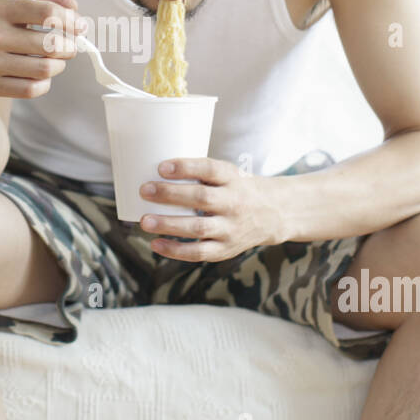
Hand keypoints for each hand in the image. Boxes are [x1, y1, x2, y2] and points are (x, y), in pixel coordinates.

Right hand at [0, 0, 89, 98]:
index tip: (79, 27)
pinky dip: (44, 83)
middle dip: (69, 46)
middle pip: (50, 44)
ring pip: (44, 69)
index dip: (71, 21)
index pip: (47, 14)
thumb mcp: (0, 2)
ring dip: (58, 66)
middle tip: (69, 46)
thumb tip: (74, 6)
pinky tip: (41, 75)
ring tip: (55, 60)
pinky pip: (30, 89)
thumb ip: (39, 2)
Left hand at [137, 157, 287, 261]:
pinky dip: (176, 250)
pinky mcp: (226, 249)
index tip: (161, 167)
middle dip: (170, 194)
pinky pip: (199, 252)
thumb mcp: (228, 174)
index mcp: (233, 179)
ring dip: (169, 225)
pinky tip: (156, 244)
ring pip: (198, 227)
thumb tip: (154, 173)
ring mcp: (231, 228)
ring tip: (145, 221)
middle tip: (144, 190)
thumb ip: (199, 174)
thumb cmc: (238, 189)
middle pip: (202, 198)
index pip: (210, 169)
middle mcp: (234, 203)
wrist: (274, 214)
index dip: (186, 167)